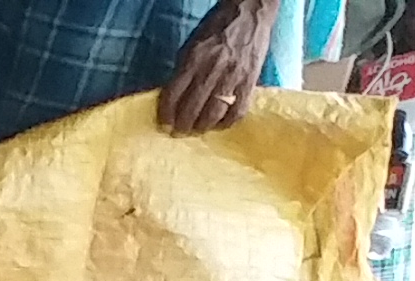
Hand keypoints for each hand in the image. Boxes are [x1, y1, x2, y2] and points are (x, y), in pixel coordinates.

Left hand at [160, 0, 281, 130]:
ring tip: (197, 129)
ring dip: (202, 127)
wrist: (249, 13)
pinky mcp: (250, 81)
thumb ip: (183, 71)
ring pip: (214, 113)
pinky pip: (238, 110)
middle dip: (182, 125)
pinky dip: (227, 122)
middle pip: (192, 108)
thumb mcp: (192, 46)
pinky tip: (220, 123)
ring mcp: (232, 76)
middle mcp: (211, 70)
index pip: (173, 95)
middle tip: (179, 132)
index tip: (164, 124)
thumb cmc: (217, 28)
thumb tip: (173, 98)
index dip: (166, 114)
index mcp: (193, 59)